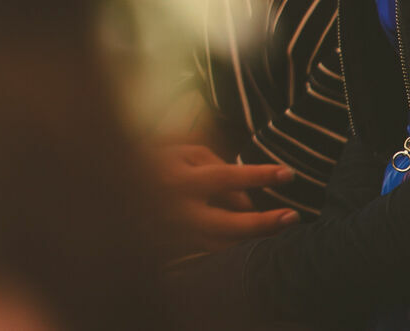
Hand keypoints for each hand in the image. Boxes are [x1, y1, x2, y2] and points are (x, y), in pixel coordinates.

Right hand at [157, 144, 299, 253]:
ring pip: (223, 248)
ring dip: (254, 243)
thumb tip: (244, 198)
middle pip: (230, 224)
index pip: (227, 177)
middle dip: (264, 223)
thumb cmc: (155, 164)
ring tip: (279, 233)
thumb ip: (214, 164)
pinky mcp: (175, 252)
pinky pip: (212, 257)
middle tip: (293, 216)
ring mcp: (177, 236)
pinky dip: (234, 253)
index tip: (288, 173)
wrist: (116, 192)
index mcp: (181, 180)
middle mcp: (179, 211)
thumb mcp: (181, 153)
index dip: (260, 175)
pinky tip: (252, 246)